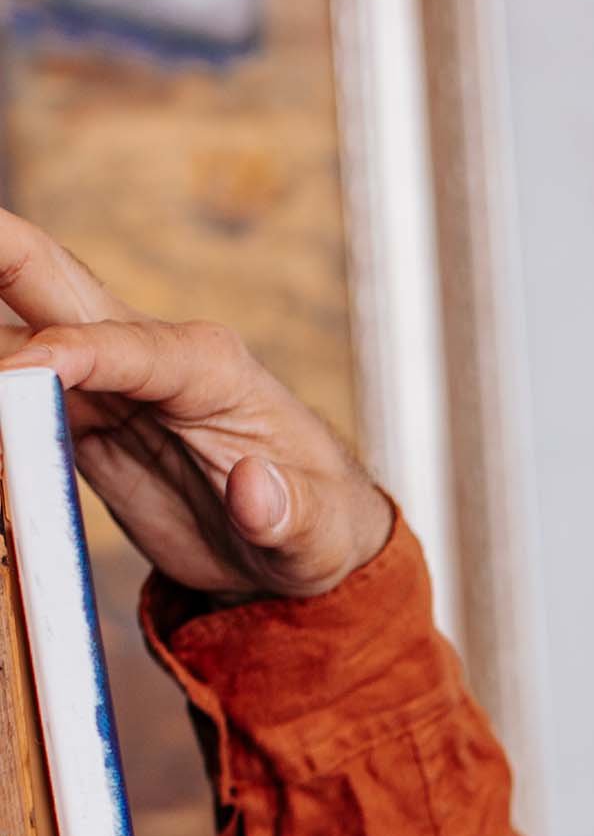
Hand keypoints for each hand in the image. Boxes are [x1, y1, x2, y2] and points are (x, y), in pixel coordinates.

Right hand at [0, 207, 394, 600]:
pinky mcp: (79, 424)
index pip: (125, 343)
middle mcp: (148, 358)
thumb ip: (290, 513)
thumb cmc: (319, 526)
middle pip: (50, 281)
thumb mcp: (320, 535)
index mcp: (211, 365)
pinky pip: (12, 404)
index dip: (66, 354)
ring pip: (14, 343)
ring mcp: (105, 386)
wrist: (295, 554)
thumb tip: (257, 489)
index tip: (15, 379)